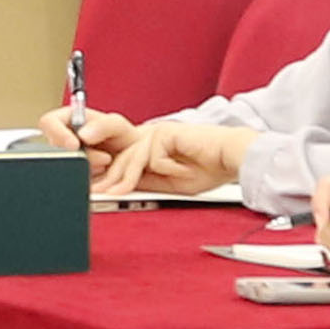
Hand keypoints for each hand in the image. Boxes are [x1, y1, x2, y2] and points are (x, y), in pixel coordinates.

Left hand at [102, 118, 248, 199]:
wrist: (232, 157)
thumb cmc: (208, 168)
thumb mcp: (169, 182)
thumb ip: (147, 181)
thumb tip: (122, 188)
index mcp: (150, 147)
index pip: (123, 161)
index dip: (109, 178)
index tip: (97, 193)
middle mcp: (150, 137)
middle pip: (122, 159)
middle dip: (109, 180)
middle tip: (97, 195)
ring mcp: (156, 133)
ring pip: (133, 160)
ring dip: (128, 179)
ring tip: (118, 193)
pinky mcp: (165, 132)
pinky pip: (154, 158)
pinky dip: (169, 169)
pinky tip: (185, 169)